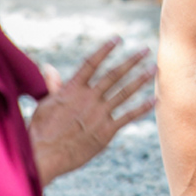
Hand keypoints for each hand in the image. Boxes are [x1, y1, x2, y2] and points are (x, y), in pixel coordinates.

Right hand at [29, 37, 153, 184]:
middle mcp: (89, 97)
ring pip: (125, 92)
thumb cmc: (41, 131)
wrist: (45, 156)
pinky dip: (143, 108)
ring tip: (154, 69)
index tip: (118, 39)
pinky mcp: (106, 131)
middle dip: (132, 61)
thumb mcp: (44, 104)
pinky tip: (154, 99)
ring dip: (141, 79)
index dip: (105, 50)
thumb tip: (50, 67)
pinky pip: (129, 116)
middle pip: (114, 75)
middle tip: (146, 50)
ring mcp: (99, 114)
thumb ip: (53, 86)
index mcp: (72, 89)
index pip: (92, 63)